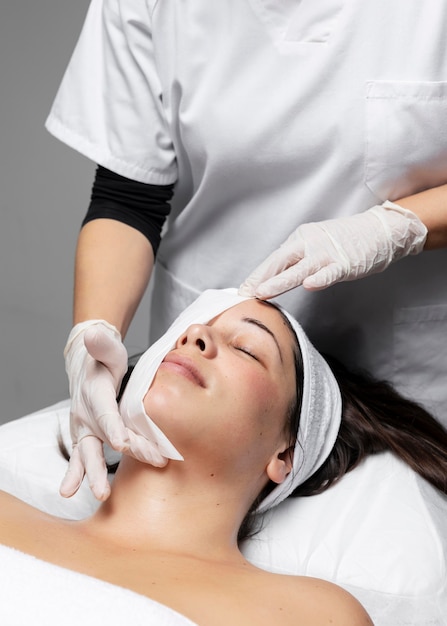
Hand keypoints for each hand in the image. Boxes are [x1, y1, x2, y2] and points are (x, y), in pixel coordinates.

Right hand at [62, 321, 167, 500]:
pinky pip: (83, 457)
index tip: (123, 444)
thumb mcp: (109, 349)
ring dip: (91, 475)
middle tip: (106, 489)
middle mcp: (86, 414)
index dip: (113, 428)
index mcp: (96, 393)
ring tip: (97, 494)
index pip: (105, 413)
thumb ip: (103, 345)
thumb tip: (92, 335)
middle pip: (96, 442)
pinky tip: (74, 492)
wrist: (87, 365)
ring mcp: (84, 427)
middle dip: (101, 466)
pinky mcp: (86, 436)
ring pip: (87, 454)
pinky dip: (78, 474)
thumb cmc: (105, 359)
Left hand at [239, 201, 426, 297]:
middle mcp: (309, 243)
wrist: (380, 230)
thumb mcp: (315, 247)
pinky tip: (309, 285)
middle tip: (244, 293)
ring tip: (263, 292)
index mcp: (300, 239)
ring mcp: (327, 253)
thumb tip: (272, 281)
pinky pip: (330, 272)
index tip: (241, 290)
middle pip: (279, 261)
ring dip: (279, 281)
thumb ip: (296, 262)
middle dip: (260, 278)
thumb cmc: (346, 242)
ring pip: (299, 268)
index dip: (256, 275)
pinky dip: (320, 278)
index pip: (273, 260)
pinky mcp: (345, 262)